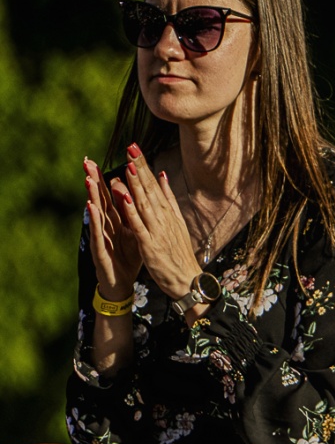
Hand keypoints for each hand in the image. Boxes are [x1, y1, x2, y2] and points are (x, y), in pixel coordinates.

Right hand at [84, 157, 143, 300]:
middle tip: (87, 161)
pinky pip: (97, 233)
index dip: (107, 179)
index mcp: (117, 221)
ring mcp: (101, 237)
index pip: (111, 196)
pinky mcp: (99, 250)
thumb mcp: (135, 232)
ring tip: (88, 178)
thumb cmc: (128, 257)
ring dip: (92, 196)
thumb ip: (135, 215)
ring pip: (96, 214)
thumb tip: (138, 195)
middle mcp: (106, 226)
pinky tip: (91, 207)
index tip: (102, 160)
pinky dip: (94, 219)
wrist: (123, 283)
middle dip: (94, 181)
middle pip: (101, 200)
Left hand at [110, 146, 205, 302]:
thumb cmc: (179, 254)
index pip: (155, 184)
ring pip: (144, 204)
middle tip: (131, 147)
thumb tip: (163, 176)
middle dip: (140, 168)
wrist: (187, 280)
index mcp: (168, 213)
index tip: (134, 147)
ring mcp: (157, 231)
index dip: (144, 165)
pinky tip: (124, 198)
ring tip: (128, 165)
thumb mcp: (176, 223)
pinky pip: (139, 225)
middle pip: (150, 189)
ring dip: (136, 184)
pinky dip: (132, 211)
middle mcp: (164, 218)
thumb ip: (168, 199)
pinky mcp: (150, 245)